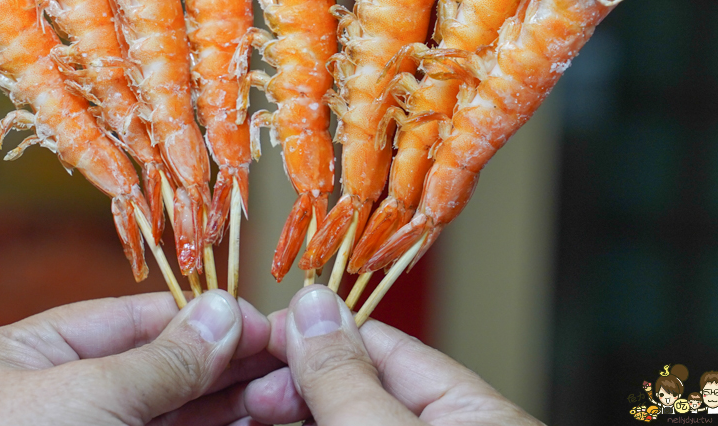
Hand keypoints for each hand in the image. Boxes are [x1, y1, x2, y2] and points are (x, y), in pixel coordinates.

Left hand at [0, 290, 278, 425]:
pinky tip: (253, 419)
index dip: (194, 316)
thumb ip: (161, 359)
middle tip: (286, 352)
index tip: (256, 318)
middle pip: (154, 365)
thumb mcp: (86, 400)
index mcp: (22, 360)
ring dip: (227, 399)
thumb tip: (225, 310)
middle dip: (221, 359)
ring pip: (170, 412)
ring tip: (284, 386)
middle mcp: (54, 400)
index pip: (124, 319)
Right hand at [245, 284, 543, 425]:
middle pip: (359, 389)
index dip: (316, 334)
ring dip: (293, 414)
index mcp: (472, 412)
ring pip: (344, 423)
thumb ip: (349, 380)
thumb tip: (311, 304)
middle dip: (297, 382)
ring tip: (247, 410)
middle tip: (245, 389)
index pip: (384, 347)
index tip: (261, 334)